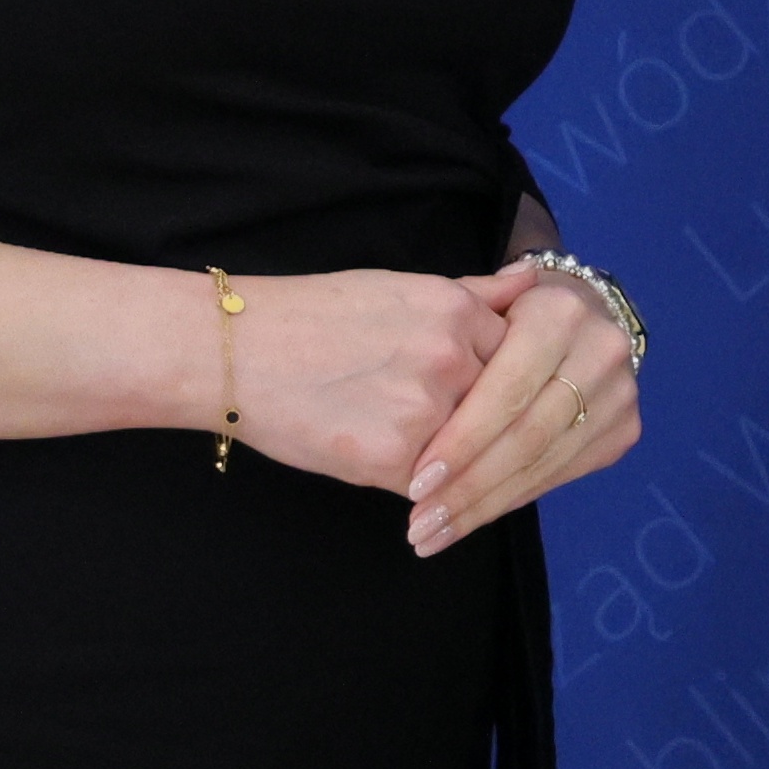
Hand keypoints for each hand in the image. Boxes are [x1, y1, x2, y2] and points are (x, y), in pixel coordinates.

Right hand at [220, 268, 510, 492]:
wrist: (236, 351)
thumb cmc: (315, 316)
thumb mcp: (400, 287)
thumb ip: (474, 294)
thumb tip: (532, 283)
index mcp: (459, 312)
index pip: (519, 359)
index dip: (495, 378)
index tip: (465, 384)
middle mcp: (453, 358)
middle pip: (501, 406)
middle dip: (474, 418)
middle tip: (416, 409)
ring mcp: (426, 411)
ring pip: (469, 450)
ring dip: (446, 452)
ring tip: (388, 427)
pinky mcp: (393, 460)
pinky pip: (431, 485)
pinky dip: (414, 480)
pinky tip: (373, 452)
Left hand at [400, 263, 644, 555]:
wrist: (582, 312)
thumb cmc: (507, 313)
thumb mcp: (475, 307)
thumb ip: (445, 345)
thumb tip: (419, 382)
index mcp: (559, 315)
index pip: (506, 393)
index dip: (462, 443)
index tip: (415, 485)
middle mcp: (600, 352)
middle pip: (528, 437)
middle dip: (469, 488)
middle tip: (419, 526)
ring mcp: (620, 394)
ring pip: (544, 464)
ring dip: (485, 507)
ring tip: (432, 535)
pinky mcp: (624, 429)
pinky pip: (561, 476)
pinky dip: (511, 501)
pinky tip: (470, 519)